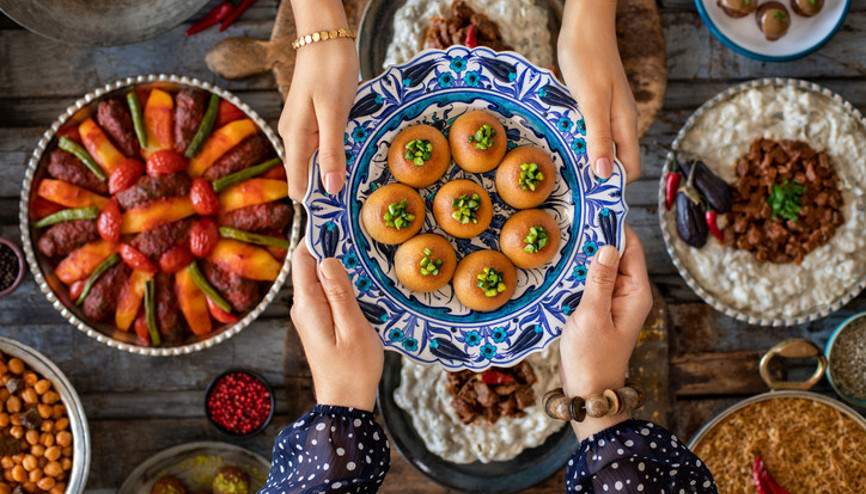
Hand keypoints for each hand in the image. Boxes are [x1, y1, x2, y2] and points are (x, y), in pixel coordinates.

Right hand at [279, 24, 358, 199]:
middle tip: (359, 193)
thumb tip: (330, 189)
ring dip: (336, 169)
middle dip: (330, 187)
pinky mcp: (310, 120)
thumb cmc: (331, 71)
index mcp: (295, 138)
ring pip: (316, 162)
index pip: (298, 186)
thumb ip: (332, 152)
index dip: (317, 202)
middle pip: (307, 177)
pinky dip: (337, 152)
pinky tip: (354, 149)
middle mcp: (293, 137)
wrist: (325, 38)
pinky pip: (322, 146)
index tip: (342, 211)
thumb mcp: (335, 113)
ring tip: (360, 174)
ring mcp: (300, 128)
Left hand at [290, 241, 383, 411]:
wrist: (345, 403)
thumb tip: (327, 258)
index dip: (317, 233)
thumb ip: (340, 292)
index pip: (303, 257)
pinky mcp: (319, 321)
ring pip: (319, 277)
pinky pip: (326, 291)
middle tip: (354, 227)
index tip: (335, 215)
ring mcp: (309, 314)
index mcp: (307, 304)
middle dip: (329, 245)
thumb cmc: (353, 369)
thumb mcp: (353, 328)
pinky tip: (359, 279)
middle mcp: (302, 306)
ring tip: (360, 247)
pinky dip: (340, 281)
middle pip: (310, 264)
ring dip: (337, 263)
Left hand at [558, 0, 639, 182]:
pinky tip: (555, 134)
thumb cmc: (589, 60)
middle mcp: (619, 122)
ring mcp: (606, 113)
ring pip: (597, 145)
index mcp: (625, 124)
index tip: (588, 193)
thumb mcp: (592, 102)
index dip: (612, 182)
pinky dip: (572, 135)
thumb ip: (599, 138)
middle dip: (592, 171)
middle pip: (612, 159)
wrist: (584, 26)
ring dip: (579, 153)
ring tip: (558, 160)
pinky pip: (584, 129)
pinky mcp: (591, 104)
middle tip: (566, 180)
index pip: (630, 168)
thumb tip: (605, 174)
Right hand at [559, 226, 652, 438]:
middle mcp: (629, 293)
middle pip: (616, 253)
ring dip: (584, 254)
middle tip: (570, 216)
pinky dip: (577, 272)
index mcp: (635, 292)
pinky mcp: (598, 309)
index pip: (630, 247)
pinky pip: (590, 282)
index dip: (614, 225)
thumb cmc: (592, 358)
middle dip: (596, 236)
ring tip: (561, 234)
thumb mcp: (592, 316)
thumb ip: (599, 280)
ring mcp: (613, 301)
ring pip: (601, 267)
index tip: (593, 206)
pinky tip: (559, 263)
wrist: (588, 392)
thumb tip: (608, 245)